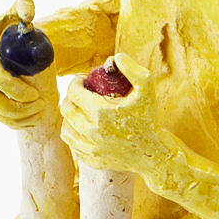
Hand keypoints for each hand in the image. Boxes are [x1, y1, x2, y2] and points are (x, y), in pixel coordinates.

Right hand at [0, 0, 56, 129]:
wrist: (15, 44)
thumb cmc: (19, 27)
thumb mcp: (21, 14)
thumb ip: (24, 6)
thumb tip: (27, 14)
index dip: (14, 87)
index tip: (36, 93)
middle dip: (16, 105)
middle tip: (41, 103)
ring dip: (15, 115)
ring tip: (40, 111)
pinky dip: (14, 121)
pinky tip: (33, 118)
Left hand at [58, 52, 161, 173]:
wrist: (153, 152)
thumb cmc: (149, 118)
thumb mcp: (146, 88)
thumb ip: (132, 69)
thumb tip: (114, 58)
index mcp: (100, 112)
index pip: (73, 92)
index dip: (76, 82)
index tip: (83, 80)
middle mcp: (91, 131)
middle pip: (66, 109)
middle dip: (70, 97)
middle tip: (80, 93)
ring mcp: (89, 148)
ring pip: (66, 128)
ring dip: (70, 116)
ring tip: (81, 111)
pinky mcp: (91, 160)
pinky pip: (73, 145)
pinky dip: (75, 134)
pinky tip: (84, 128)